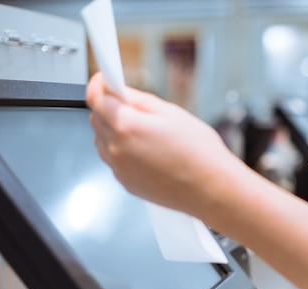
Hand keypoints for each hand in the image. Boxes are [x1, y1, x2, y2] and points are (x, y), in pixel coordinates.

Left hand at [85, 72, 239, 215]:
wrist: (212, 190)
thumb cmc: (200, 153)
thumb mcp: (173, 114)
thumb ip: (140, 100)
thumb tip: (120, 91)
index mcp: (127, 126)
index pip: (95, 98)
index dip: (98, 84)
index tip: (104, 80)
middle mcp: (117, 149)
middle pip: (96, 119)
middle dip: (109, 107)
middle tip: (134, 107)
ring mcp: (120, 169)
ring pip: (102, 140)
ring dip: (114, 130)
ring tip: (145, 133)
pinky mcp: (127, 184)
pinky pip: (114, 160)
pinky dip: (123, 151)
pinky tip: (149, 152)